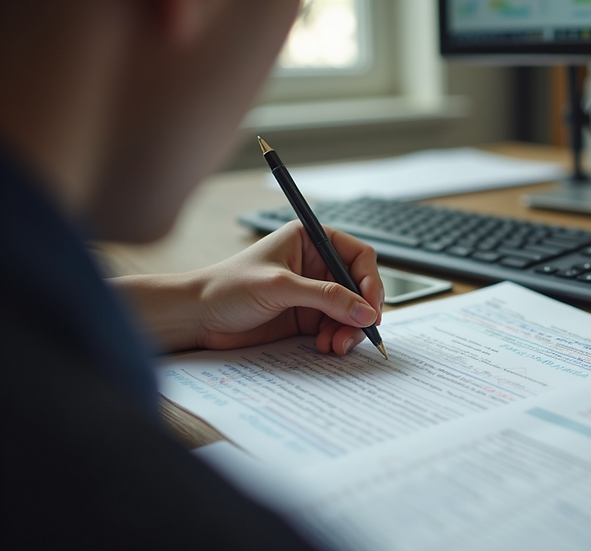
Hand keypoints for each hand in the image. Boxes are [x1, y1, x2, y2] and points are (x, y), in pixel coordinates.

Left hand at [113, 221, 383, 354]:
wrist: (197, 318)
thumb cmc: (228, 288)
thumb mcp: (280, 287)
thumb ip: (326, 296)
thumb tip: (365, 311)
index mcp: (311, 241)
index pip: (359, 256)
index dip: (370, 281)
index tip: (372, 306)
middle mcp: (317, 265)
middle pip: (359, 288)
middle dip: (361, 312)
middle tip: (358, 331)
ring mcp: (314, 294)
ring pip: (351, 312)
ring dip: (349, 330)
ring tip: (335, 345)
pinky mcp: (307, 318)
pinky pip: (336, 328)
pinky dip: (338, 339)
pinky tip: (326, 347)